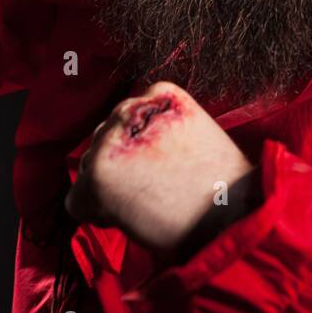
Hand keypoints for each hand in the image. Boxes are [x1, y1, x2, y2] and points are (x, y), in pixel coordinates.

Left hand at [65, 82, 254, 252]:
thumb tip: (132, 155)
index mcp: (158, 95)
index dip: (142, 151)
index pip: (129, 121)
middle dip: (123, 168)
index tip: (166, 169)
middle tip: (157, 191)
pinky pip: (77, 201)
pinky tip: (133, 216)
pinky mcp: (98, 175)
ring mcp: (110, 141)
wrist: (234, 215)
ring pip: (91, 168)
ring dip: (112, 190)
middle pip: (105, 140)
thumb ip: (161, 132)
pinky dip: (98, 215)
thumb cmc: (222, 185)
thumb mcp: (197, 135)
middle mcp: (129, 109)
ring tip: (150, 203)